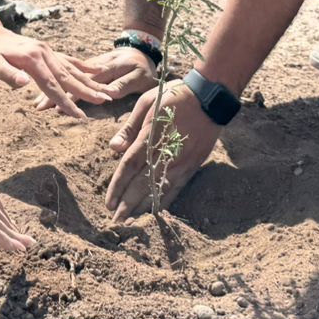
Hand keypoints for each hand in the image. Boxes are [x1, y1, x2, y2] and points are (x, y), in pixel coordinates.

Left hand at [0, 28, 112, 119]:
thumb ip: (7, 74)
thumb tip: (24, 84)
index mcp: (33, 61)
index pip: (52, 86)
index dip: (66, 102)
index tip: (79, 115)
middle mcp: (45, 55)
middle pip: (68, 77)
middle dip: (87, 91)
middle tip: (105, 101)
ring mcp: (49, 52)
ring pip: (73, 69)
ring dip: (90, 81)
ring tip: (107, 92)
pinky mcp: (49, 52)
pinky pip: (70, 60)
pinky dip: (84, 66)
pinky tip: (98, 71)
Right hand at [32, 36, 157, 110]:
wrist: (144, 46)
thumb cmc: (144, 66)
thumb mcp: (139, 76)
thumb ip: (124, 84)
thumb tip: (109, 94)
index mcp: (105, 68)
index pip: (83, 83)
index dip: (69, 96)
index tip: (56, 108)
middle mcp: (93, 66)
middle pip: (69, 79)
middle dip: (52, 94)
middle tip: (38, 107)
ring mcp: (89, 65)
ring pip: (66, 76)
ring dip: (52, 89)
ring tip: (38, 102)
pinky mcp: (88, 66)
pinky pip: (69, 72)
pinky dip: (58, 82)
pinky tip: (47, 89)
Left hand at [104, 81, 221, 221]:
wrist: (209, 99)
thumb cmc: (173, 97)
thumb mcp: (146, 103)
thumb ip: (129, 127)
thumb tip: (113, 148)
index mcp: (149, 137)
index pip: (128, 167)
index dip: (117, 187)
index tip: (109, 203)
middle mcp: (163, 154)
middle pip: (141, 185)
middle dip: (127, 205)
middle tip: (115, 221)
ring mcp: (179, 163)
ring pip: (158, 191)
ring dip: (143, 208)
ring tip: (131, 221)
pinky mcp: (191, 167)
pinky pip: (175, 189)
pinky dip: (164, 202)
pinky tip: (155, 211)